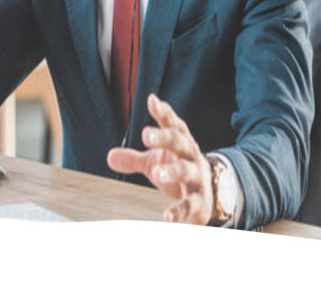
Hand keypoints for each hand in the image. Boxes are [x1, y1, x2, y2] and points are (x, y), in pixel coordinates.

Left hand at [107, 94, 213, 224]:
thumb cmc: (177, 169)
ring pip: (186, 170)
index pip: (172, 123)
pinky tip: (166, 218)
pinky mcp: (200, 200)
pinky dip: (179, 211)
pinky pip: (190, 204)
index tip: (152, 100)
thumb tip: (109, 156)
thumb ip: (133, 159)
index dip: (163, 112)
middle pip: (179, 142)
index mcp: (179, 141)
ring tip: (156, 173)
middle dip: (164, 137)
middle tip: (146, 135)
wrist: (211, 194)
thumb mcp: (155, 162)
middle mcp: (189, 154)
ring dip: (172, 171)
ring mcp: (196, 176)